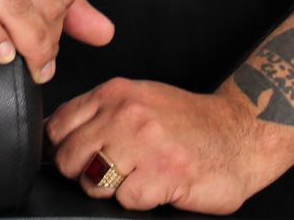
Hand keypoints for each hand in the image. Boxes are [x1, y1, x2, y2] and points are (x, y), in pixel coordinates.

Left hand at [47, 78, 271, 213]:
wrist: (238, 131)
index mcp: (112, 94)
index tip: (73, 156)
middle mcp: (125, 115)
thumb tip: (55, 132)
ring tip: (132, 179)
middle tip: (104, 173)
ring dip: (109, 189)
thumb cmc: (184, 120)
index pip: (57, 125)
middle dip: (80, 172)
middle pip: (69, 156)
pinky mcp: (166, 174)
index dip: (60, 147)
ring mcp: (145, 144)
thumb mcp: (135, 99)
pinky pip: (127, 200)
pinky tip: (155, 187)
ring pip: (93, 181)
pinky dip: (138, 201)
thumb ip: (97, 112)